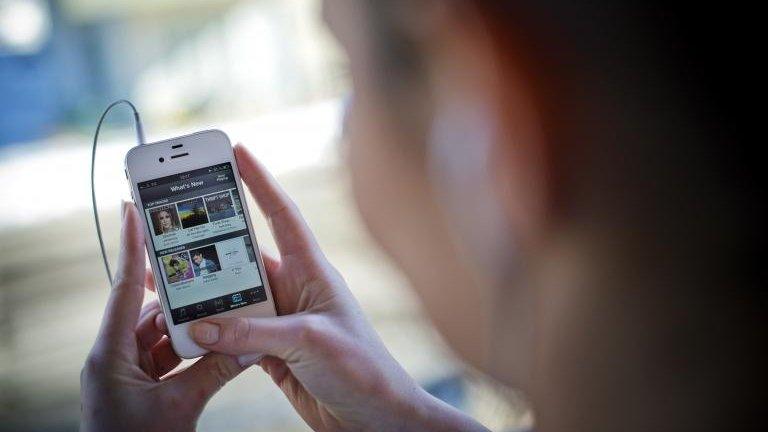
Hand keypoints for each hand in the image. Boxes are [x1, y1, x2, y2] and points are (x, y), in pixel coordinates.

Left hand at [80, 201, 243, 431]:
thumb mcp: (180, 406)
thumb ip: (215, 371)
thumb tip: (250, 346)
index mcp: (109, 355)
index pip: (122, 290)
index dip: (130, 248)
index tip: (132, 210)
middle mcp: (113, 358)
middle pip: (148, 312)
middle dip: (182, 299)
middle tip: (207, 273)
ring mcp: (125, 373)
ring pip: (160, 336)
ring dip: (190, 331)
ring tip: (220, 319)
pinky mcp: (138, 387)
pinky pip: (165, 357)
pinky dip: (189, 352)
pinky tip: (213, 349)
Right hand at [189, 144, 487, 430]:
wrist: (374, 419)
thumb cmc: (364, 371)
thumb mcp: (312, 342)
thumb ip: (257, 333)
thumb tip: (203, 324)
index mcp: (313, 271)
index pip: (282, 215)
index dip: (260, 181)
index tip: (237, 150)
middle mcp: (294, 289)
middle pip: (243, 256)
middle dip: (208, 241)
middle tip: (171, 224)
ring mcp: (280, 319)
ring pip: (231, 297)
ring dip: (203, 293)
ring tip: (166, 282)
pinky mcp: (270, 350)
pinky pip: (231, 331)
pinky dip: (208, 329)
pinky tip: (185, 325)